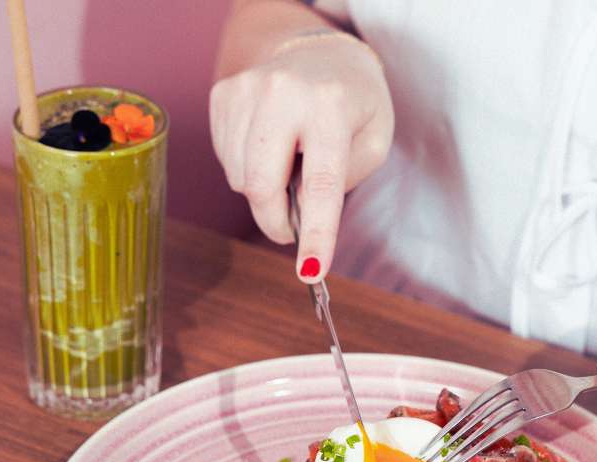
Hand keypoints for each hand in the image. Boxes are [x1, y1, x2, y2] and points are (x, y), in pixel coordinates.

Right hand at [210, 31, 393, 282]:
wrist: (321, 54)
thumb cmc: (353, 105)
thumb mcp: (373, 142)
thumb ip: (342, 182)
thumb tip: (298, 213)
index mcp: (329, 105)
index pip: (320, 184)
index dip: (316, 234)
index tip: (311, 272)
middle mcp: (282, 92)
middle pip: (261, 185)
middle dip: (276, 222)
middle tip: (292, 231)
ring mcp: (245, 90)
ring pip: (240, 179)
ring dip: (265, 191)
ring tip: (289, 165)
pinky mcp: (223, 97)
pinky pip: (227, 162)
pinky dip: (248, 170)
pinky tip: (270, 149)